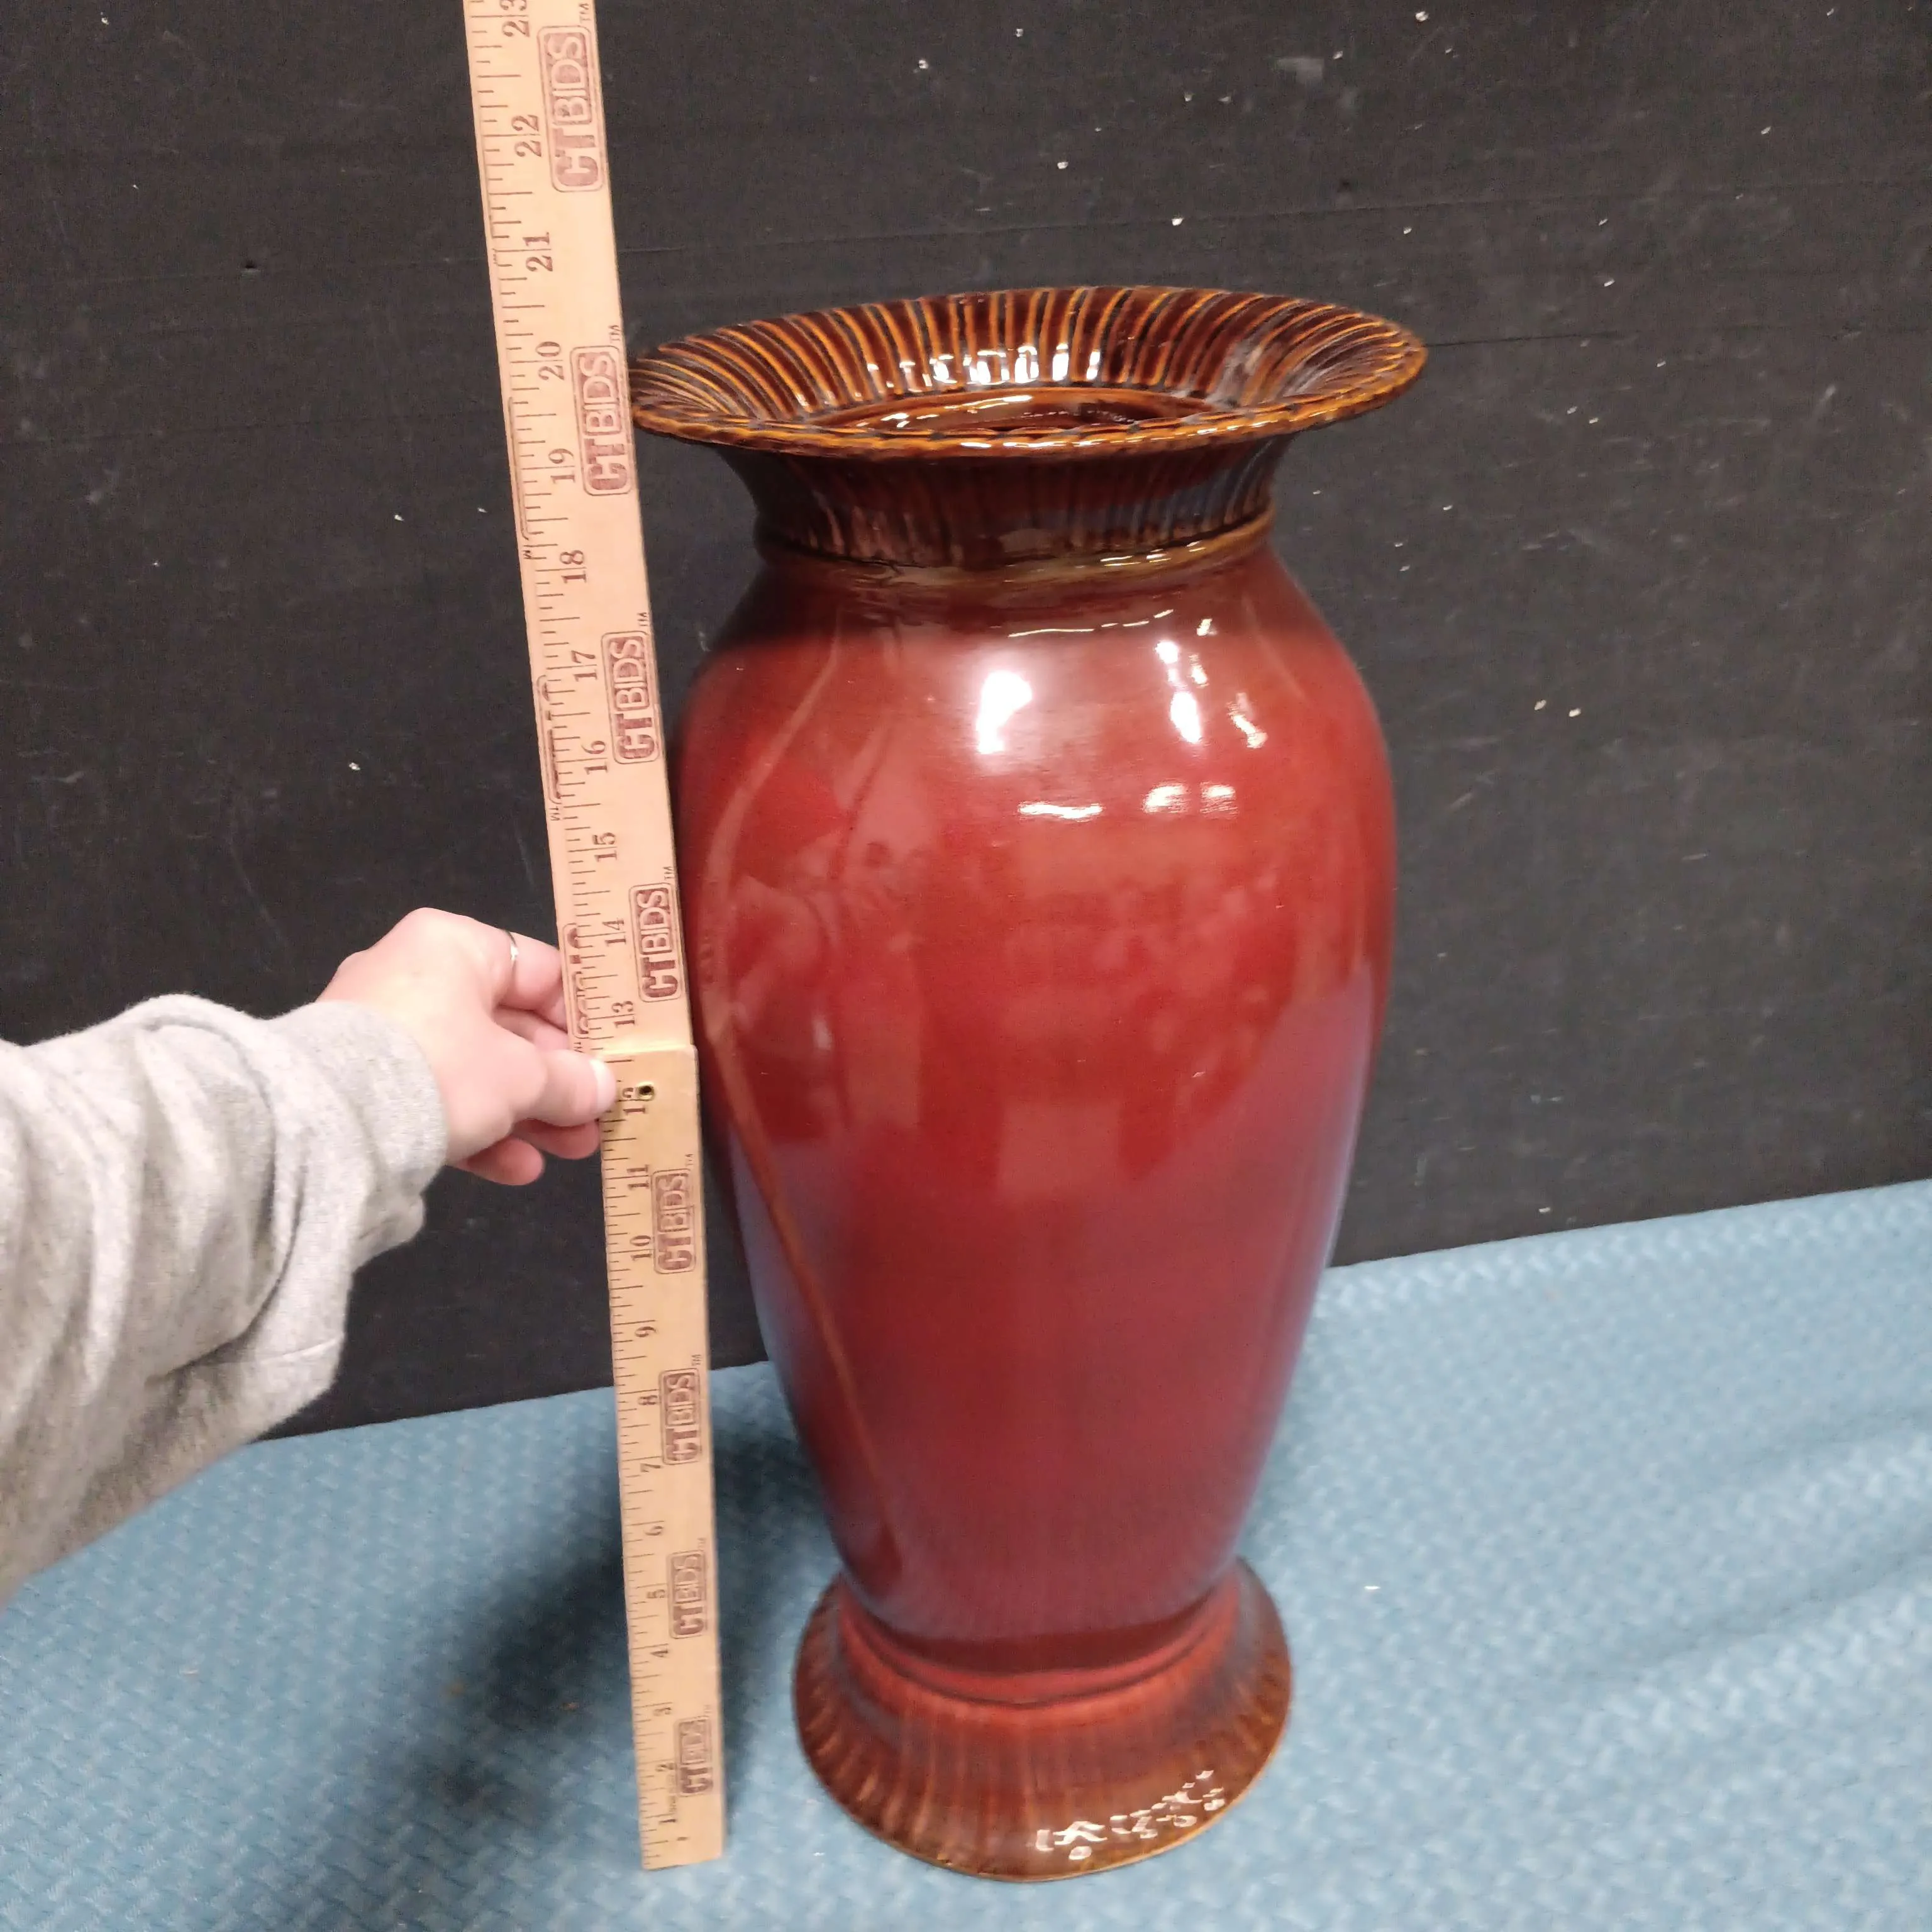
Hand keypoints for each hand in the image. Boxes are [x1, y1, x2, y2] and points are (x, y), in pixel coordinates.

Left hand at [318, 908, 616, 1184]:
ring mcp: (386, 1031)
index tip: (613, 1058)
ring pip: (476, 1070)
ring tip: (573, 1151)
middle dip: (557, 1080)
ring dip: (527, 1113)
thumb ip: (569, 1081)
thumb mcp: (521, 1077)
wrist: (327, 1124)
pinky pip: (436, 1099)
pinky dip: (477, 1130)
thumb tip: (602, 1087)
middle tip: (598, 1116)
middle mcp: (416, 976)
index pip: (539, 972)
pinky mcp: (366, 1082)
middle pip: (508, 1028)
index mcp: (455, 947)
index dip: (582, 1019)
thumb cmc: (441, 1068)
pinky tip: (516, 1169)